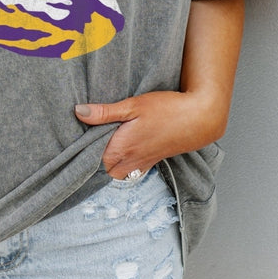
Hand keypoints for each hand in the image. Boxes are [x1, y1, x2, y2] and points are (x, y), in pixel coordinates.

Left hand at [75, 90, 226, 179]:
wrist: (199, 119)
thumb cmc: (167, 110)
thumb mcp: (133, 105)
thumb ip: (105, 112)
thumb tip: (79, 112)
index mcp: (121, 148)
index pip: (90, 158)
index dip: (82, 148)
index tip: (77, 136)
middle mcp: (129, 162)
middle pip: (100, 169)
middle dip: (93, 158)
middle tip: (89, 139)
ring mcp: (141, 165)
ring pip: (114, 173)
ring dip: (107, 162)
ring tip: (103, 144)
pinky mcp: (151, 163)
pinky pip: (129, 173)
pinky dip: (122, 166)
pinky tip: (122, 151)